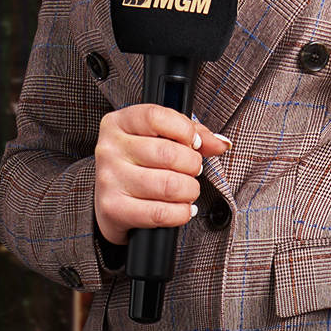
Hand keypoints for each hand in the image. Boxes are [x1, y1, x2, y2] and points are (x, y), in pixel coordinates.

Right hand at [94, 104, 230, 245]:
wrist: (110, 202)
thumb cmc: (139, 165)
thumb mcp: (160, 138)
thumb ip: (192, 134)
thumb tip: (221, 143)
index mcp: (119, 123)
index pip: (156, 117)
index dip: (184, 130)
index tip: (193, 142)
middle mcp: (109, 149)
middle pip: (168, 153)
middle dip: (192, 165)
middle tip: (192, 170)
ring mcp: (109, 179)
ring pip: (169, 185)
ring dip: (189, 190)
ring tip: (187, 189)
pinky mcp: (114, 209)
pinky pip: (161, 213)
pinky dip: (181, 212)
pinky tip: (182, 208)